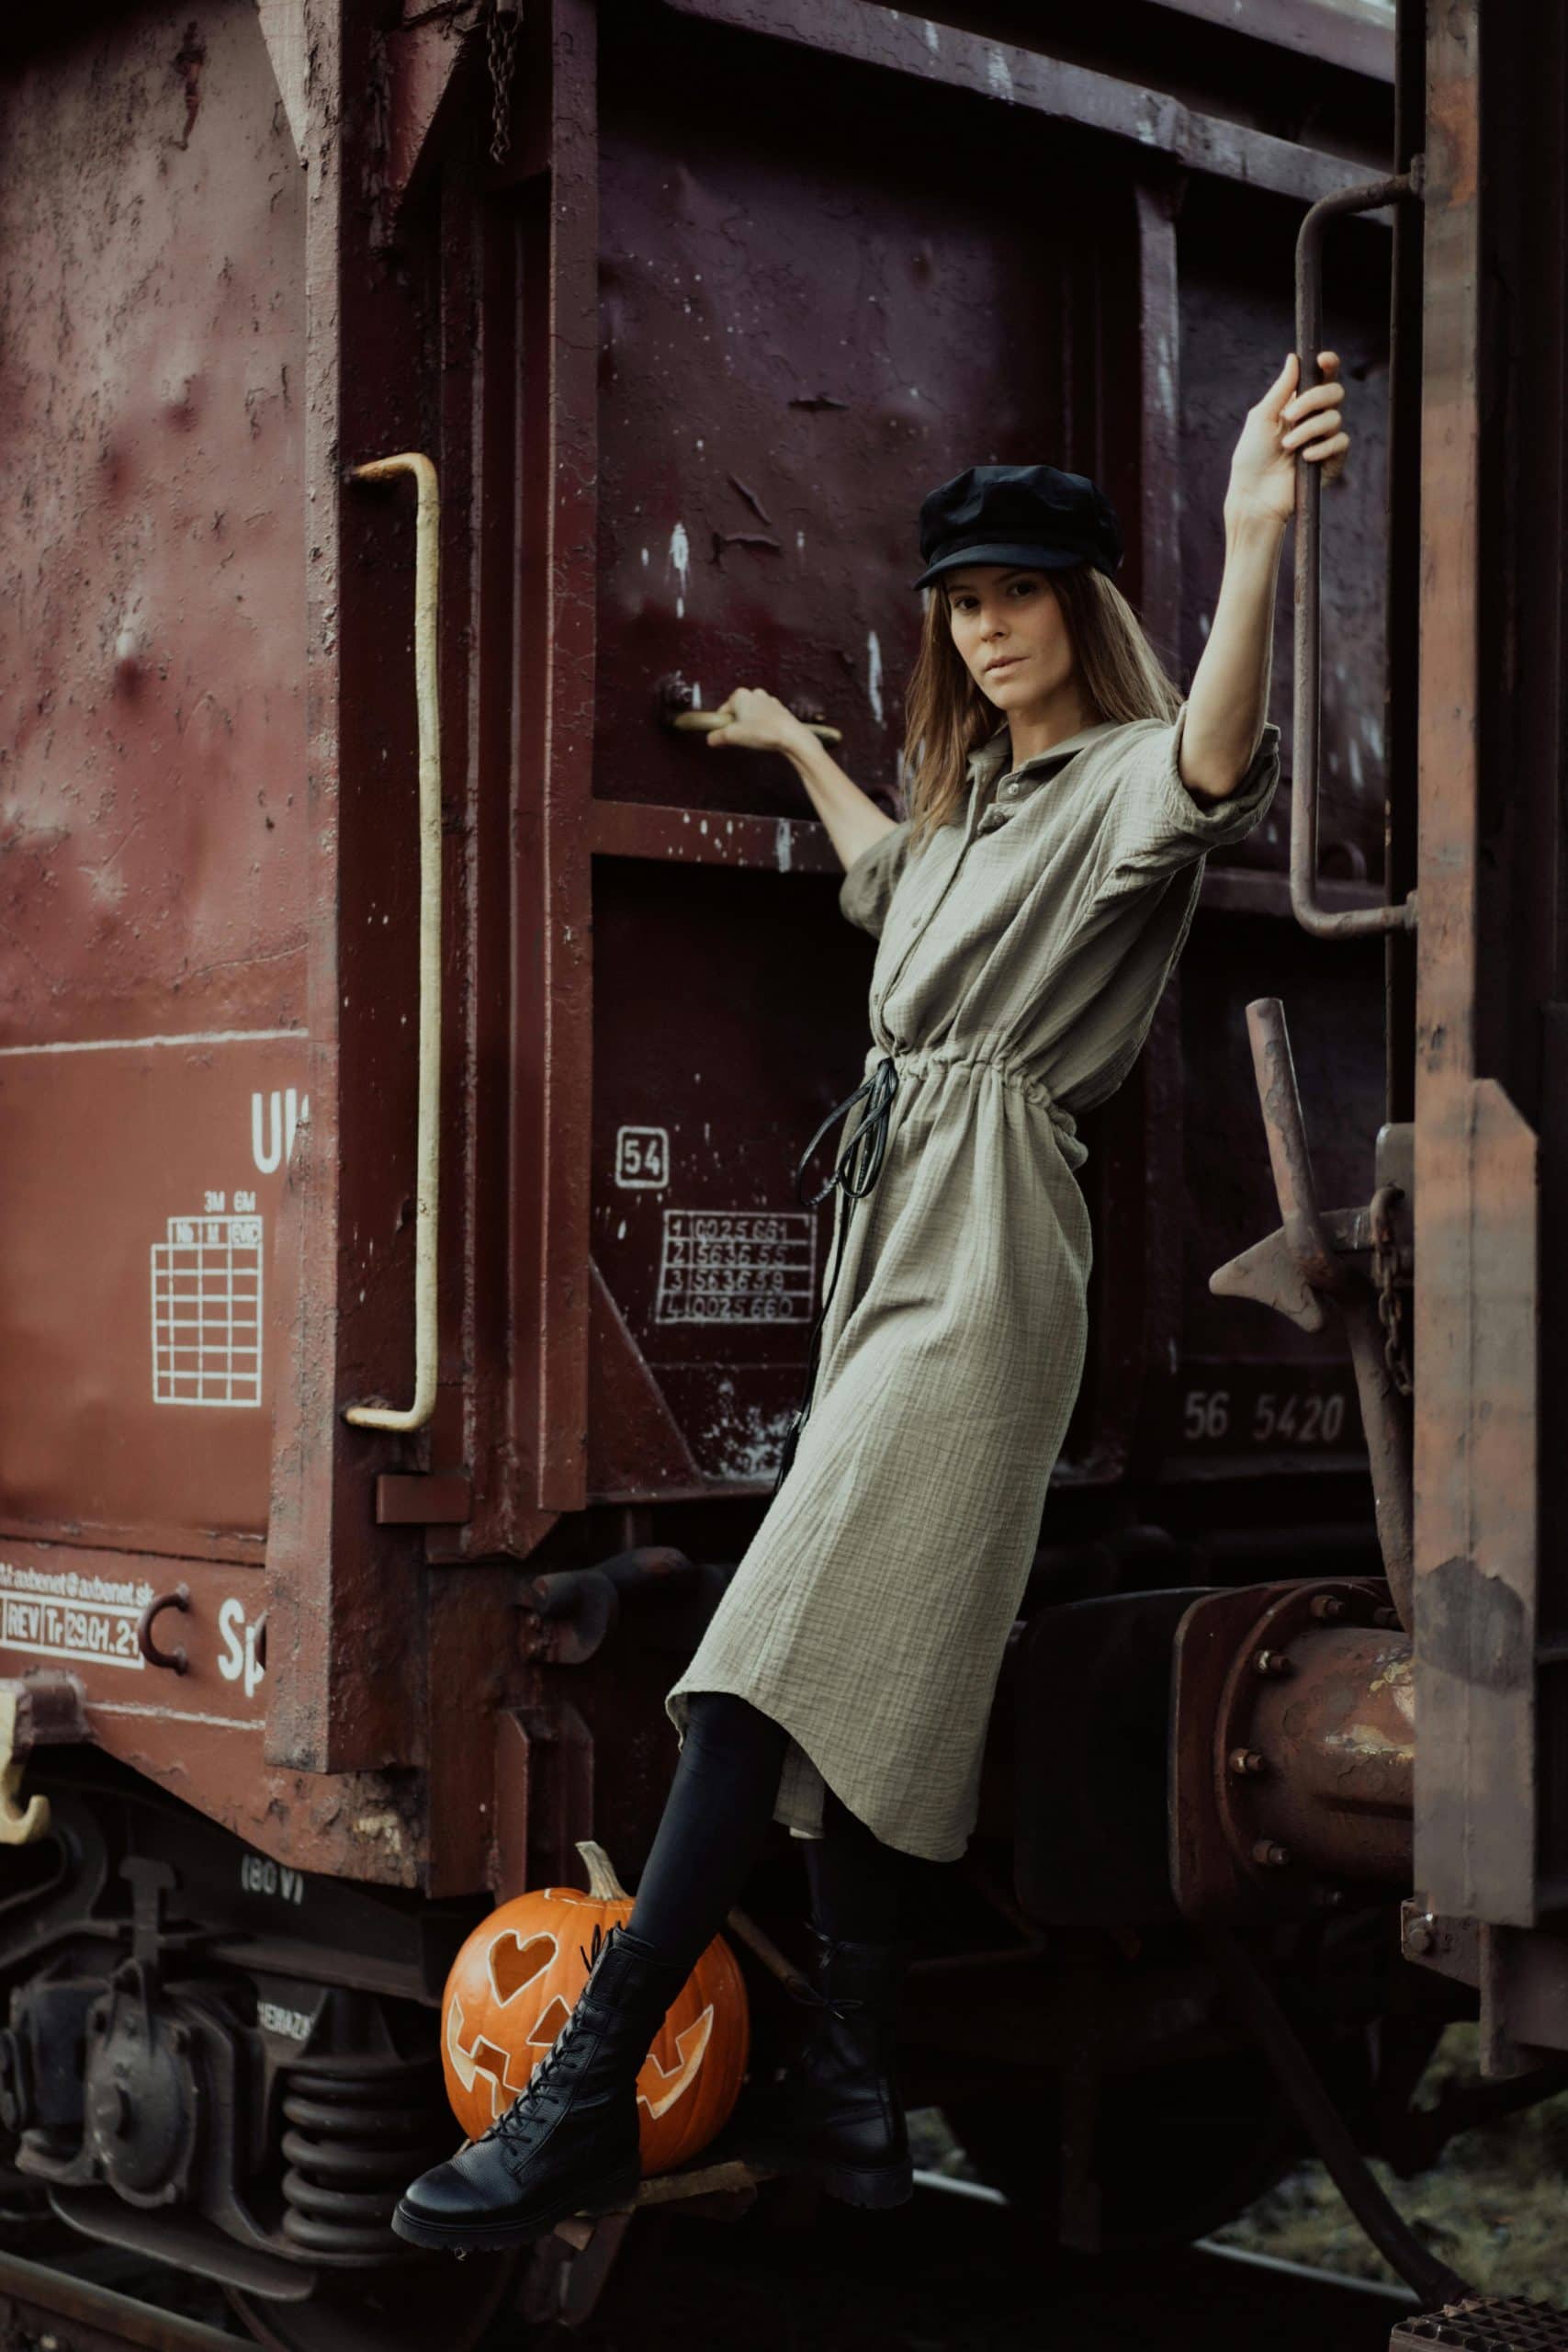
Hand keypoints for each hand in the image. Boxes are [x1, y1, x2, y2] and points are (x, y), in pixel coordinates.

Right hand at [704, 686, 818, 759]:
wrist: (791, 736)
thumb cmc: (762, 731)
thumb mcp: (733, 736)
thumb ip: (717, 737)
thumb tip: (711, 739)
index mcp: (739, 695)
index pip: (723, 711)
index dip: (722, 726)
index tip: (725, 736)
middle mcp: (753, 694)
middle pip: (737, 712)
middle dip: (737, 725)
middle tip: (741, 738)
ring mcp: (767, 700)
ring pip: (751, 715)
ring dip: (750, 726)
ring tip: (755, 738)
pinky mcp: (778, 709)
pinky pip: (764, 718)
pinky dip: (762, 726)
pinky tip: (765, 736)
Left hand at [1225, 349, 1350, 528]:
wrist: (1255, 495)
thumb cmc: (1252, 458)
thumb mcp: (1262, 418)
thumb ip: (1281, 389)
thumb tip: (1294, 358)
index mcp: (1298, 404)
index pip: (1321, 378)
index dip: (1328, 364)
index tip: (1323, 360)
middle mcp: (1314, 418)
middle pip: (1334, 392)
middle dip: (1313, 399)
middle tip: (1289, 415)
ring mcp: (1324, 439)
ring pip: (1334, 418)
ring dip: (1308, 429)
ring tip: (1287, 446)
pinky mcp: (1332, 460)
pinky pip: (1341, 442)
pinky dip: (1322, 447)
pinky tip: (1306, 457)